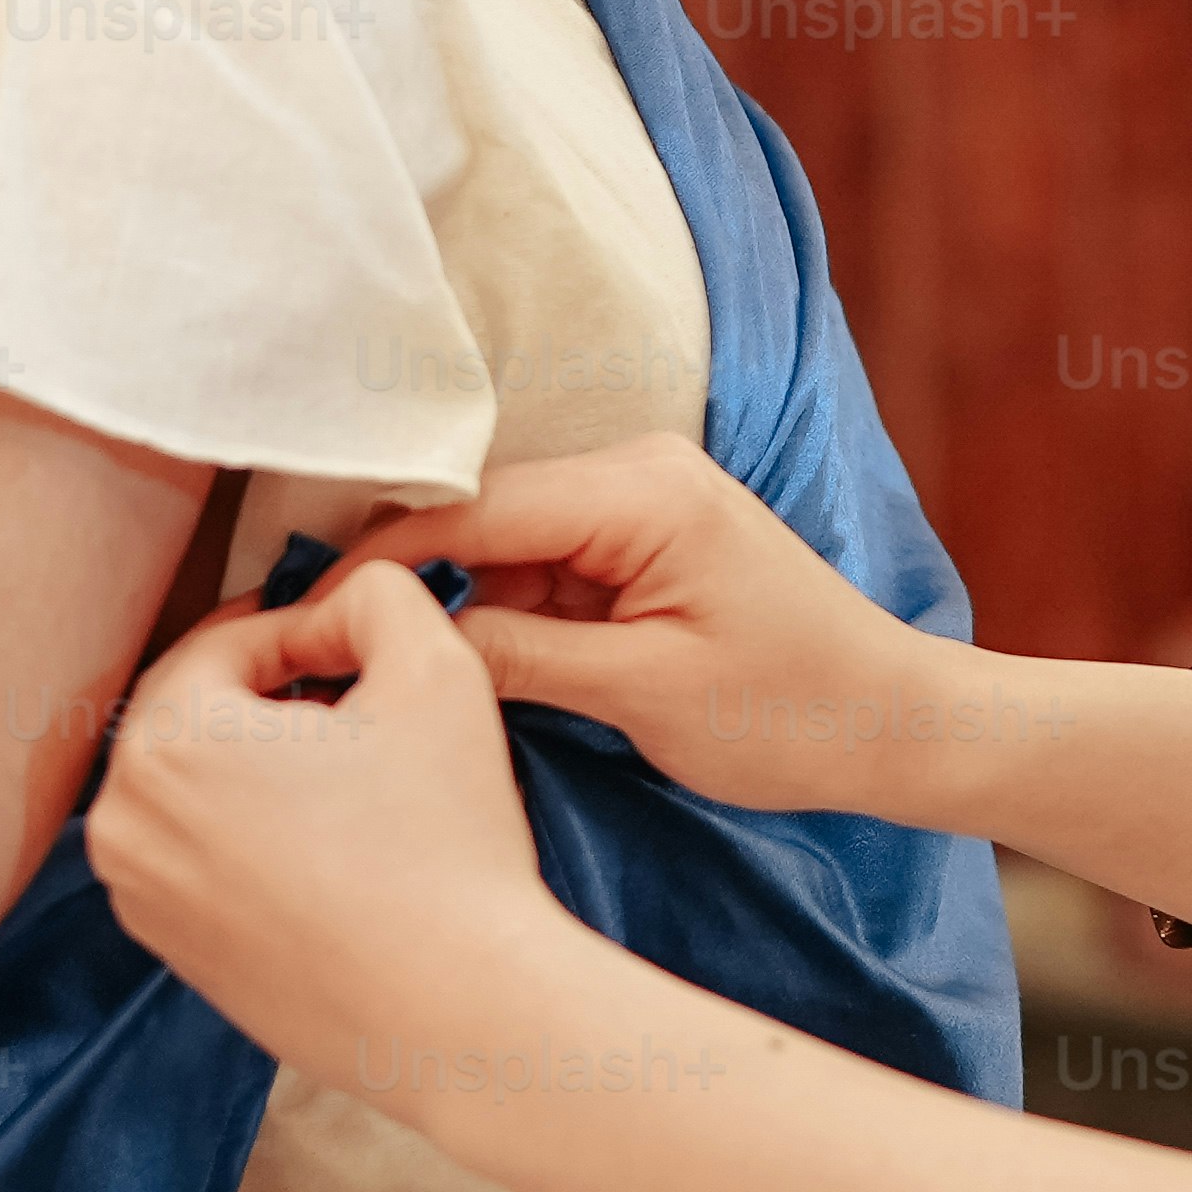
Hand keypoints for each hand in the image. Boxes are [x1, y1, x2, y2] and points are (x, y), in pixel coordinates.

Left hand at [89, 565, 548, 1068]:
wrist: (457, 1012)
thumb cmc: (446, 843)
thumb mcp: (435, 666)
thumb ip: (378, 591)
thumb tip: (340, 604)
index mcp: (166, 741)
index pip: (225, 642)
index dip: (309, 631)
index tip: (375, 651)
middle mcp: (123, 821)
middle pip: (196, 712)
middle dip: (274, 695)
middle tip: (363, 703)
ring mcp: (140, 898)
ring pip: (193, 785)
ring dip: (258, 763)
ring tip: (351, 776)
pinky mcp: (172, 954)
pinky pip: (198, 856)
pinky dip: (250, 832)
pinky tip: (334, 846)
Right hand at [380, 436, 979, 824]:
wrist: (893, 722)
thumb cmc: (791, 713)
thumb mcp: (641, 695)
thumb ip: (518, 656)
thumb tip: (410, 640)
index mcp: (640, 491)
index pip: (471, 510)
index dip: (379, 566)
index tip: (298, 617)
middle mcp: (636, 468)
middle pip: (478, 516)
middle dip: (408, 584)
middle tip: (325, 655)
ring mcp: (641, 499)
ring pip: (504, 544)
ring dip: (458, 606)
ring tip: (391, 676)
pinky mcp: (643, 538)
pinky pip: (545, 565)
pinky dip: (506, 614)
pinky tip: (468, 672)